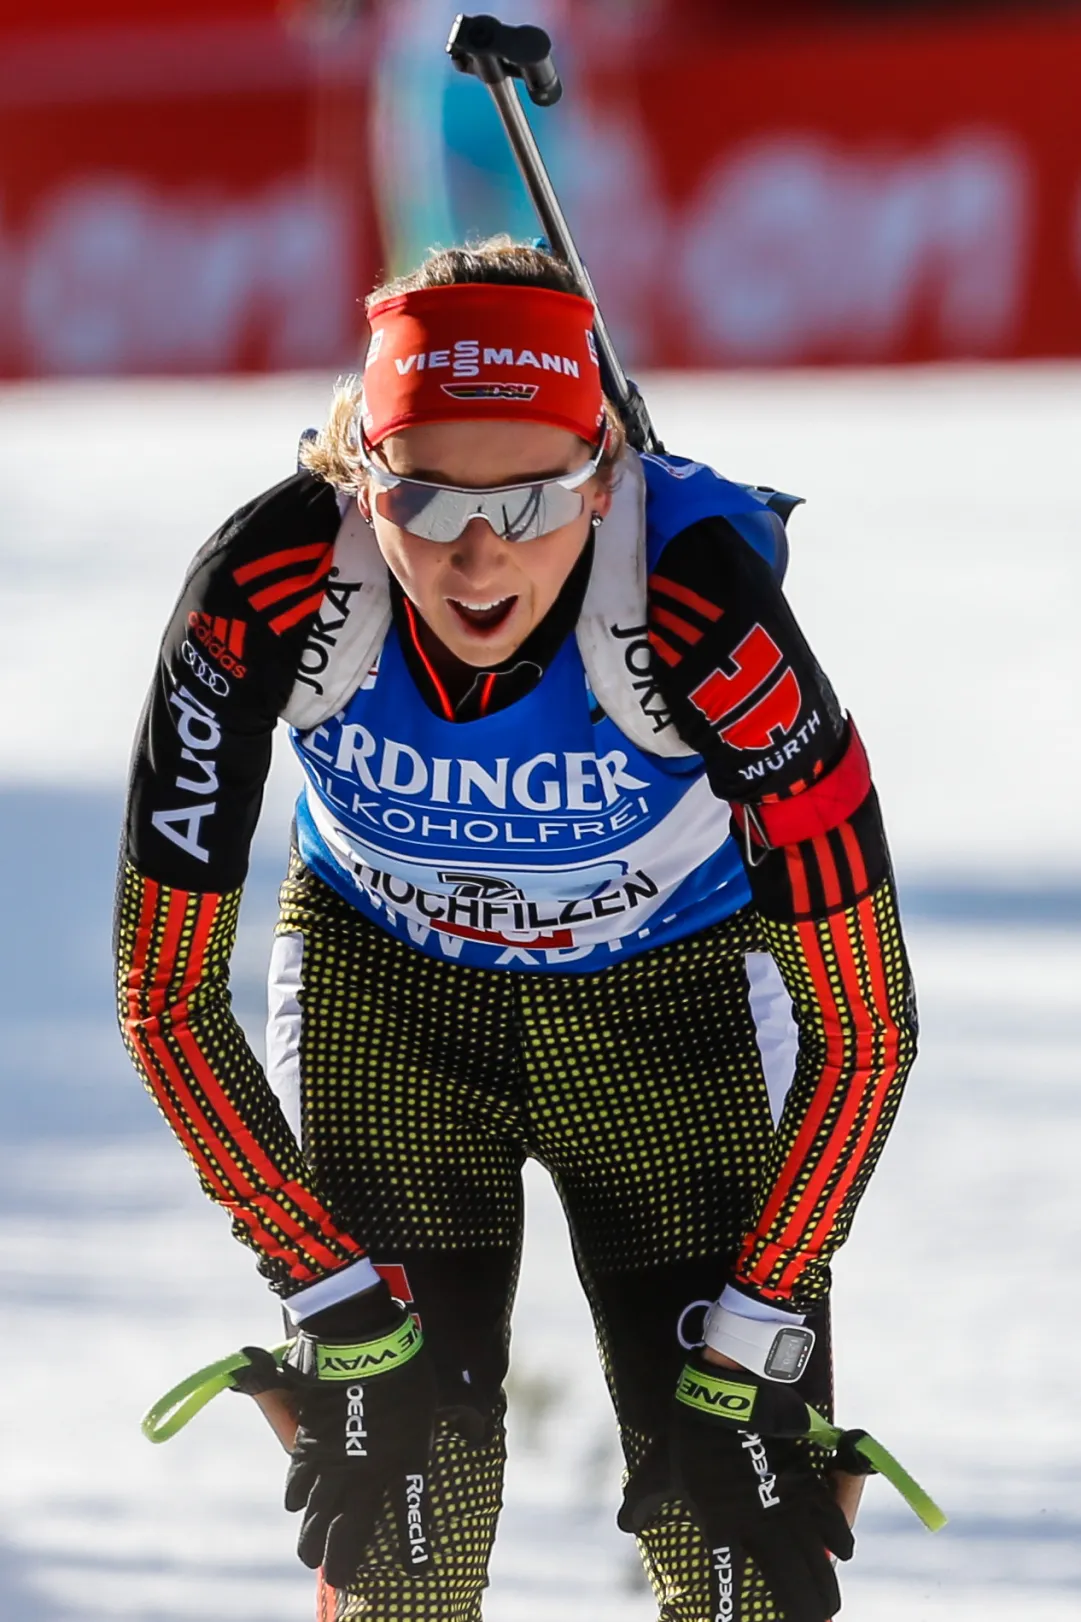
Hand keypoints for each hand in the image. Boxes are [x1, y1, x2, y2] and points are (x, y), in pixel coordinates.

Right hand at [278, 1286, 436, 1587]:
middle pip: (348, 1529)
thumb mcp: (438, 1398)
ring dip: (311, 1537)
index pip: (410, 1514)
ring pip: (316, 1513)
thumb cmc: (407, 1369)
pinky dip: (295, 1495)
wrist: (363, 1346)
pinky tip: (294, 1506)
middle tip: (338, 1576)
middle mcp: (367, 1472)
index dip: (414, 1545)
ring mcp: (334, 1460)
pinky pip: (298, 1478)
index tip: (416, 1570)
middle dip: (342, 1558)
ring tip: (309, 1557)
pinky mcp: (309, 1442)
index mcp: (404, 1461)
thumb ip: (460, 1420)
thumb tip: (480, 1432)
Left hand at [620, 1354, 852, 1621]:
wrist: (727, 1398)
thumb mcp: (659, 1472)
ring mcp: (788, 1506)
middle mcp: (760, 1527)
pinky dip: (840, 1539)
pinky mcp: (807, 1482)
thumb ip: (642, 1502)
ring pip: (817, 1561)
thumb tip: (623, 1524)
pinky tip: (842, 1553)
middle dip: (805, 1614)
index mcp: (722, 1526)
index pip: (726, 1581)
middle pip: (793, 1586)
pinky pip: (832, 1519)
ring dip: (825, 1588)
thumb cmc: (690, 1437)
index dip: (729, 1611)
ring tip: (828, 1608)